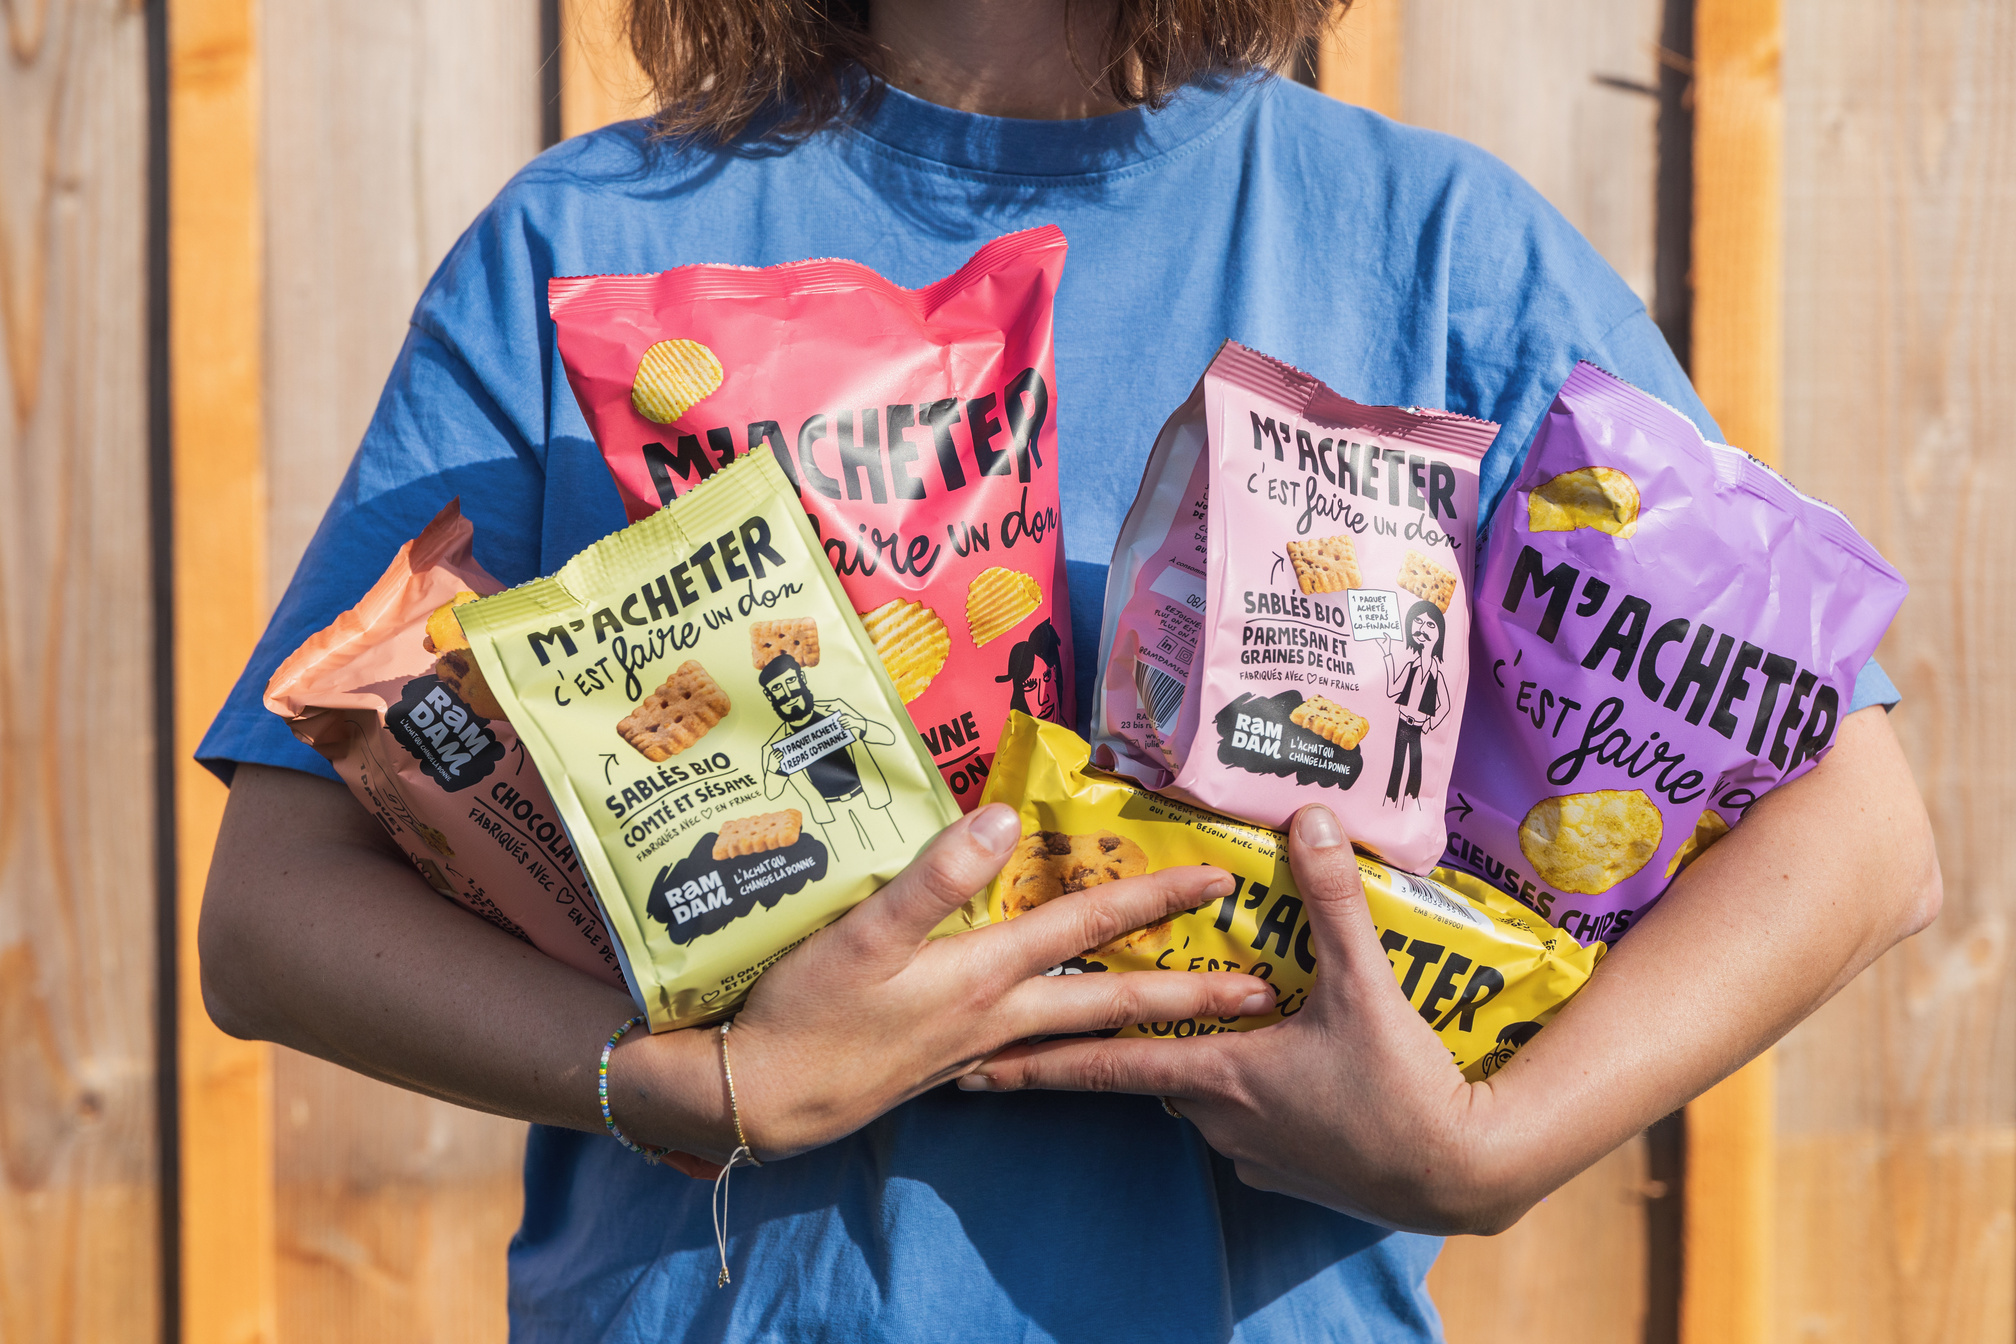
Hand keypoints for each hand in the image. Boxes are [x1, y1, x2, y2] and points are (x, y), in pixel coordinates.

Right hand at [610, 805, 1272, 1162]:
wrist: (764, 1098)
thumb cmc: (808, 1013)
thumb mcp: (862, 936)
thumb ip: (931, 879)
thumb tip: (999, 819)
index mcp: (986, 975)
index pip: (1089, 927)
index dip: (1153, 899)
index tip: (1220, 884)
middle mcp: (999, 1015)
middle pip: (1112, 1002)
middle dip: (1187, 993)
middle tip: (1259, 993)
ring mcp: (980, 1046)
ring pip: (1081, 1030)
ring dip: (1140, 1019)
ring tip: (1189, 1014)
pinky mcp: (954, 1062)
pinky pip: (1040, 1048)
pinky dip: (1077, 1041)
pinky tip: (1073, 1036)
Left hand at [959, 805, 1512, 1234]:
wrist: (1462, 1175)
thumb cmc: (1405, 1087)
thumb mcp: (1366, 984)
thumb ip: (1330, 899)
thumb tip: (1307, 817)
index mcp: (1220, 1072)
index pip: (1104, 1062)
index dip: (1036, 1063)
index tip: (971, 1067)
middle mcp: (1220, 1119)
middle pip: (1150, 1070)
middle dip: (1121, 1040)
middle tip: (1082, 1016)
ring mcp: (1254, 1153)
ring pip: (1199, 1095)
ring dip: (1195, 1063)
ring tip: (1209, 1027)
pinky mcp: (1289, 1173)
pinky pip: (1245, 1124)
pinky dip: (1247, 1095)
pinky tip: (1279, 1072)